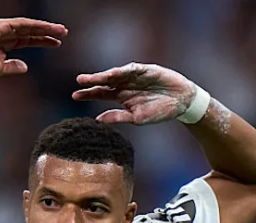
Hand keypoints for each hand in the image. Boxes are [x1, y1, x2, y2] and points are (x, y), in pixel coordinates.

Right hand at [0, 18, 66, 77]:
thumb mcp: (0, 68)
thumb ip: (13, 66)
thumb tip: (25, 67)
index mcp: (6, 42)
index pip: (29, 40)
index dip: (43, 41)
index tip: (57, 44)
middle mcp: (6, 33)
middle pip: (32, 31)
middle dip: (48, 32)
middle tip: (64, 33)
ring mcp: (4, 28)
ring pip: (30, 26)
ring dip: (45, 27)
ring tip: (60, 30)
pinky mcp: (2, 25)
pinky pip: (23, 24)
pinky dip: (35, 25)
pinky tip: (46, 27)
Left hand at [72, 63, 196, 124]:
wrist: (181, 102)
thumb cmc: (159, 111)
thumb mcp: (137, 118)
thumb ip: (118, 117)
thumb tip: (97, 120)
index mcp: (121, 97)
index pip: (101, 94)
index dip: (88, 94)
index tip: (74, 95)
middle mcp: (125, 85)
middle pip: (105, 82)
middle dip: (92, 81)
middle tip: (80, 81)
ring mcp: (134, 77)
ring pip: (116, 75)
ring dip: (104, 75)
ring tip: (93, 77)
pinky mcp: (146, 70)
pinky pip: (133, 70)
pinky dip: (123, 71)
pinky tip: (113, 73)